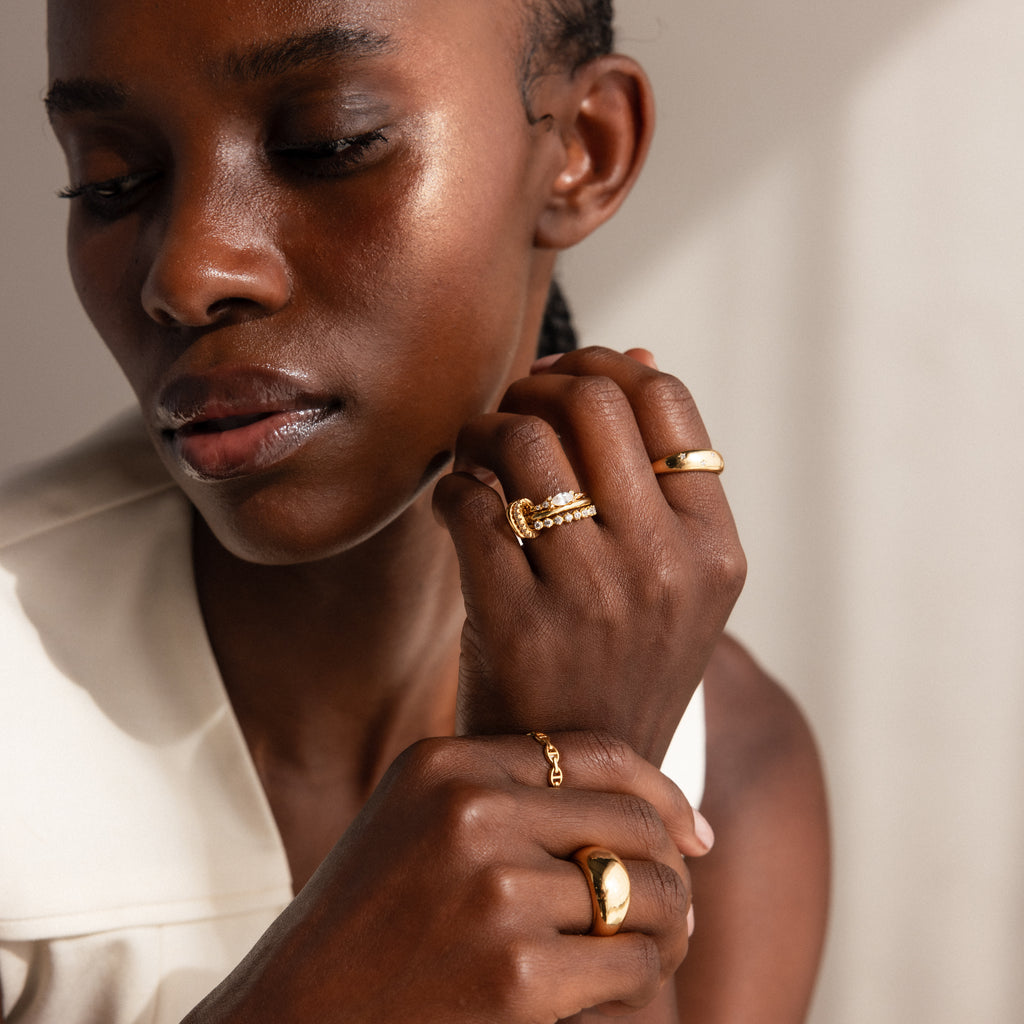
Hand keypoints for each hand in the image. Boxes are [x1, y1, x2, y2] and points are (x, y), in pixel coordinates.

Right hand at [183, 732, 710, 1022]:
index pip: (598, 752)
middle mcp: (469, 812)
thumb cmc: (369, 919)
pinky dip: (642, 979)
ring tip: (661, 944)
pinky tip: (622, 989)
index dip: (662, 790)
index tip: (694, 831)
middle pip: (630, 821)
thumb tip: (645, 805)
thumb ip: (507, 792)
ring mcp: (492, 893)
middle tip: (681, 905)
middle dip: (673, 867)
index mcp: (446, 763)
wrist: (296, 1015)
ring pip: (643, 894)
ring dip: (668, 926)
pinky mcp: (514, 978)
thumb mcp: (420, 821)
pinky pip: (630, 964)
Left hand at [434, 347, 744, 762]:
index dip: (603, 368)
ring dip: (483, 428)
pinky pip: (468, 502)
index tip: (564, 383)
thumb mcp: (674, 579)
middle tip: (512, 412)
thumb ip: (661, 473)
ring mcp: (592, 595)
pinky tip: (456, 507)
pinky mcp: (516, 621)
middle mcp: (664, 566)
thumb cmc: (619, 664)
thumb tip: (635, 352)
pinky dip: (451, 488)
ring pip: (523, 439)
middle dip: (536, 386)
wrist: (576, 775)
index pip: (666, 400)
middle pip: (591, 402)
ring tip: (475, 453)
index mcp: (713, 548)